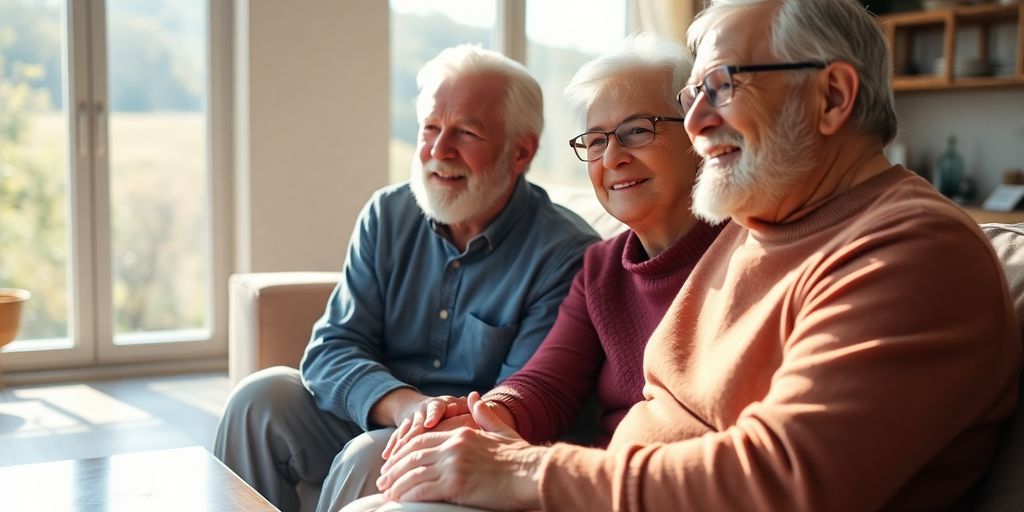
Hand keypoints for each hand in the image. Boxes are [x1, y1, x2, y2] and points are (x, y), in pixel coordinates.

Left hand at [376, 392, 544, 510]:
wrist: (534, 474)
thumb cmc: (522, 458)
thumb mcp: (501, 431)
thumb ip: (485, 415)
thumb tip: (475, 398)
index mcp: (461, 435)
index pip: (422, 440)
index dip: (404, 451)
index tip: (394, 461)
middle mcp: (453, 447)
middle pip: (412, 456)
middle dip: (394, 468)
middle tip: (383, 479)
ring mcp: (453, 465)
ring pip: (413, 473)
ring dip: (396, 484)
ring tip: (387, 493)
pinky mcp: (455, 485)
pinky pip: (422, 489)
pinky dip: (406, 495)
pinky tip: (399, 501)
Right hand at [383, 395, 471, 458]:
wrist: (432, 407)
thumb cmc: (455, 411)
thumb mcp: (461, 407)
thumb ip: (469, 408)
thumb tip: (474, 401)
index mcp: (440, 405)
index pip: (436, 408)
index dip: (433, 414)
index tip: (430, 422)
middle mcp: (423, 411)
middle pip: (416, 421)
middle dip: (411, 433)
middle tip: (407, 445)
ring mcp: (412, 420)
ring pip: (405, 431)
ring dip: (399, 445)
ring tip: (394, 457)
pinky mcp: (404, 430)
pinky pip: (397, 438)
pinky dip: (392, 446)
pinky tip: (386, 457)